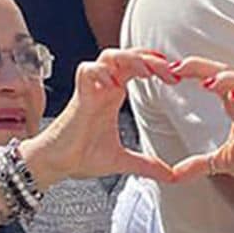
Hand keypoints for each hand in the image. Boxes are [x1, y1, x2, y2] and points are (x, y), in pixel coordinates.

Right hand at [25, 49, 178, 185]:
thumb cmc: (81, 156)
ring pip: (109, 56)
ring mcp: (91, 90)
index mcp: (114, 94)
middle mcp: (103, 87)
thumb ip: (148, 165)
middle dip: (149, 57)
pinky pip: (87, 71)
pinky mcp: (78, 97)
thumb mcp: (123, 160)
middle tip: (170, 71)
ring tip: (147, 72)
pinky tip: (115, 85)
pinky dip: (101, 72)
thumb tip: (171, 177)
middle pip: (127, 55)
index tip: (176, 76)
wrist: (57, 165)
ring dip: (130, 59)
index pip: (136, 66)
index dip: (155, 64)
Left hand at [169, 57, 233, 212]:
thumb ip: (199, 164)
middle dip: (203, 66)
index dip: (195, 70)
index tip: (171, 69)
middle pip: (229, 73)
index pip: (216, 78)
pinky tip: (232, 98)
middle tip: (177, 67)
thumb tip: (173, 173)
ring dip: (228, 78)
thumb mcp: (222, 162)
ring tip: (206, 80)